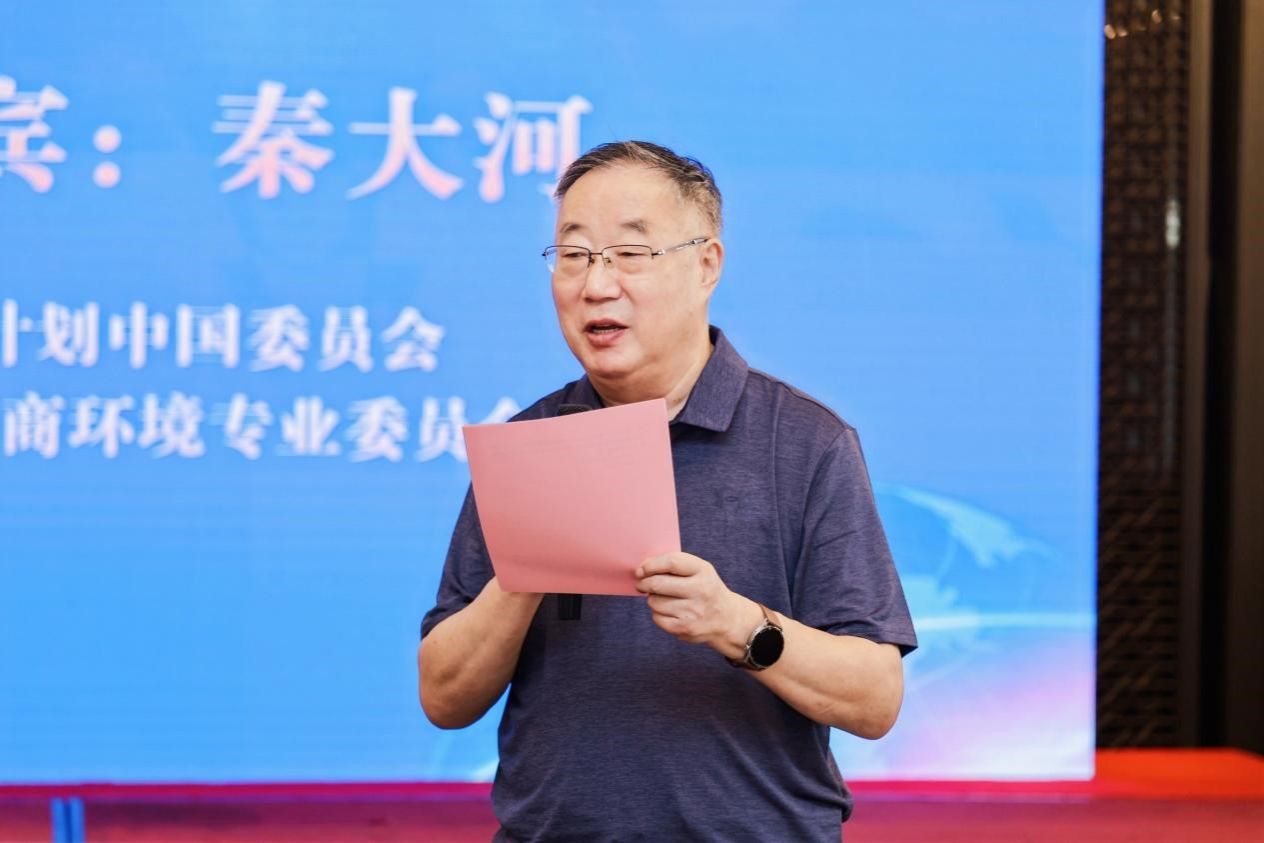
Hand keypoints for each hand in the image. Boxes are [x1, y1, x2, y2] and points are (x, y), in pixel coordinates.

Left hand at [635, 552, 758, 656]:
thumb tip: (642, 569)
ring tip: (664, 599)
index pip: (671, 562)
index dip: (651, 565)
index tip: (642, 569)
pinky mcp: (686, 628)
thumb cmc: (705, 589)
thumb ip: (674, 565)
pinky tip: (669, 612)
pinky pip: (657, 618)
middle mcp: (701, 590)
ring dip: (653, 599)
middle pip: (658, 584)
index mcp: (703, 571)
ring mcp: (694, 611)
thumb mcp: (699, 570)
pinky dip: (658, 614)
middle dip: (644, 583)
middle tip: (641, 584)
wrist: (727, 619)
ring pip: (655, 602)